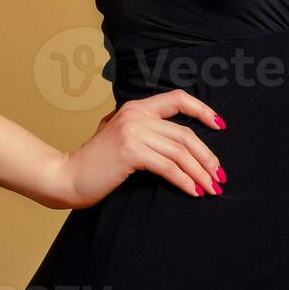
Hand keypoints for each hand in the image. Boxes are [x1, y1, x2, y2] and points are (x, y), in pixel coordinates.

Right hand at [47, 89, 226, 208]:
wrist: (67, 176)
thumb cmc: (96, 163)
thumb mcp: (120, 136)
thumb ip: (143, 131)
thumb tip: (176, 145)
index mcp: (136, 107)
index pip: (177, 98)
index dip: (202, 110)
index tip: (221, 125)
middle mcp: (136, 114)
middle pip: (185, 133)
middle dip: (207, 157)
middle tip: (220, 176)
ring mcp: (133, 131)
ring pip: (180, 152)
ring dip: (200, 173)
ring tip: (211, 189)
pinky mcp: (130, 151)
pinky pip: (168, 167)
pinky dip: (184, 180)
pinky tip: (193, 192)